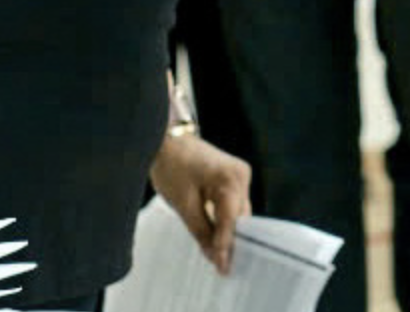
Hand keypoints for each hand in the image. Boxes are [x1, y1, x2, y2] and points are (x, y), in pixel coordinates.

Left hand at [150, 131, 249, 275]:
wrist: (167, 141)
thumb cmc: (172, 166)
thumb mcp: (183, 204)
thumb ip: (201, 230)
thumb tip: (213, 255)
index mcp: (230, 178)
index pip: (231, 220)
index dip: (226, 246)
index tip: (223, 269)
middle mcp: (241, 175)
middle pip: (239, 217)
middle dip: (230, 241)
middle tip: (222, 267)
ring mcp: (240, 174)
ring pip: (238, 212)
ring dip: (228, 231)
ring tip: (218, 256)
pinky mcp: (234, 176)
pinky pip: (233, 204)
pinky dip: (225, 219)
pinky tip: (217, 235)